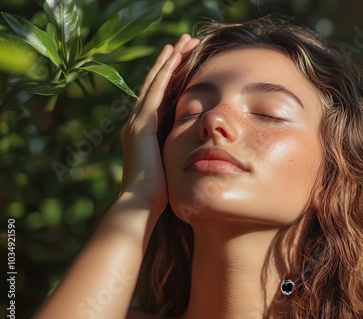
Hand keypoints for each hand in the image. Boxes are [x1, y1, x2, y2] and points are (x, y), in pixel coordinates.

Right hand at [119, 34, 198, 212]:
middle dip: (170, 64)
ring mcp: (137, 121)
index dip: (172, 79)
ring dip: (168, 61)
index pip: (160, 98)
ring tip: (181, 42)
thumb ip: (176, 153)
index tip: (185, 63)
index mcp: (145, 132)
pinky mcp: (142, 123)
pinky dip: (164, 72)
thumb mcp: (169, 166)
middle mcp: (138, 122)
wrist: (141, 204)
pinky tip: (173, 56)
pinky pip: (155, 91)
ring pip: (155, 82)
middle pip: (156, 84)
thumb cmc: (159, 193)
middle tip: (183, 44)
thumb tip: (195, 152)